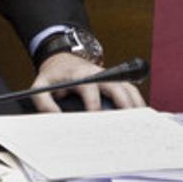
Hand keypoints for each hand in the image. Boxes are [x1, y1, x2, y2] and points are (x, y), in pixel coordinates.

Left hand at [29, 52, 145, 111]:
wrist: (61, 58)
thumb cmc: (53, 75)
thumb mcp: (41, 86)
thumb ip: (44, 103)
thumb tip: (55, 118)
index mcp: (80, 75)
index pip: (90, 90)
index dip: (93, 105)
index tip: (96, 120)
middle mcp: (97, 74)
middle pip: (116, 86)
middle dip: (123, 103)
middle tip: (128, 123)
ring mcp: (108, 75)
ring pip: (127, 87)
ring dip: (135, 102)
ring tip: (142, 122)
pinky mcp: (113, 79)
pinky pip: (129, 89)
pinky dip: (137, 100)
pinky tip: (141, 115)